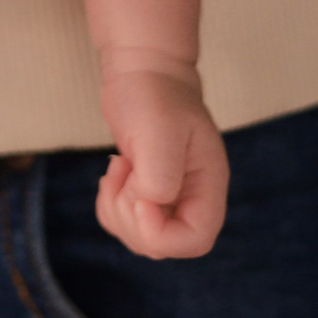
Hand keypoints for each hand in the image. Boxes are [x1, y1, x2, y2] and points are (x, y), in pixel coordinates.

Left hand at [93, 62, 229, 259]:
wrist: (144, 72)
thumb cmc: (155, 94)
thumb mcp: (159, 128)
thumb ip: (160, 173)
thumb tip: (151, 206)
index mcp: (208, 185)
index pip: (195, 239)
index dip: (162, 233)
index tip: (140, 199)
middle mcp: (192, 198)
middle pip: (163, 245)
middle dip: (131, 216)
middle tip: (125, 171)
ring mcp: (170, 200)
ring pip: (139, 237)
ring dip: (117, 207)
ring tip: (120, 165)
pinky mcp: (146, 195)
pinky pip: (123, 222)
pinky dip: (109, 203)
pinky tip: (117, 170)